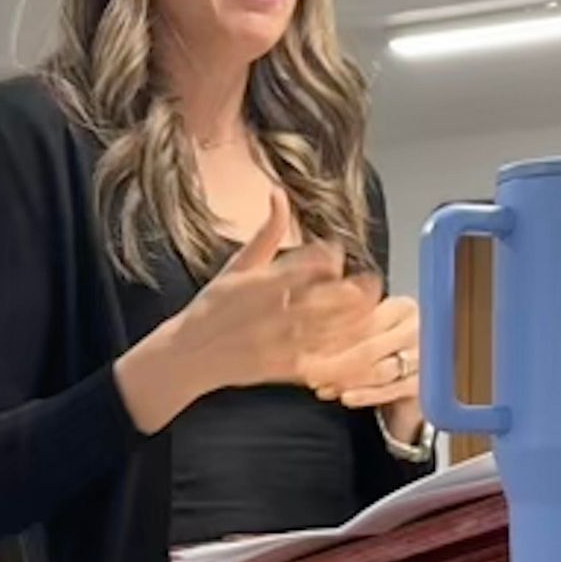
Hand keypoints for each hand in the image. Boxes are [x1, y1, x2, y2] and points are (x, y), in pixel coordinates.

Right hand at [179, 186, 381, 392]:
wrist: (190, 354)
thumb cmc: (213, 306)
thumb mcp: (236, 264)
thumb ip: (266, 232)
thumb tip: (279, 193)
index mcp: (263, 281)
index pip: (312, 262)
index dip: (331, 256)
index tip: (335, 254)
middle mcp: (274, 311)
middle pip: (331, 297)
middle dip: (355, 288)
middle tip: (370, 282)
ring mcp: (282, 342)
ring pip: (334, 328)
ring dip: (355, 318)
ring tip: (368, 308)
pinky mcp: (285, 368)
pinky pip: (323, 359)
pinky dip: (343, 351)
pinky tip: (352, 341)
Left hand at [302, 293, 420, 416]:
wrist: (414, 377)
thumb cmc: (387, 349)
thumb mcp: (368, 330)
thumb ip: (343, 326)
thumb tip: (304, 331)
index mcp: (400, 307)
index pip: (362, 321)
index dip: (330, 336)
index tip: (305, 348)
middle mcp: (416, 329)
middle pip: (368, 347)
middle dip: (332, 363)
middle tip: (308, 372)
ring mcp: (422, 357)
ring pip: (378, 370)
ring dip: (345, 381)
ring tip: (322, 386)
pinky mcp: (423, 384)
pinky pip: (390, 390)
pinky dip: (365, 395)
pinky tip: (346, 397)